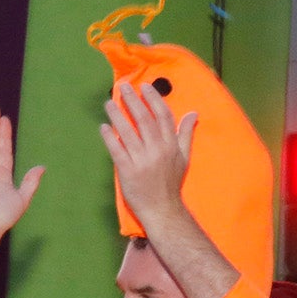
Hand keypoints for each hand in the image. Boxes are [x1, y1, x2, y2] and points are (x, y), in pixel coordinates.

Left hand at [99, 81, 196, 227]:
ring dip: (117, 115)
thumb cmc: (171, 184)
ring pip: (128, 132)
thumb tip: (193, 113)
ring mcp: (142, 161)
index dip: (153, 99)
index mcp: (170, 145)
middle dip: (132, 101)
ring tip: (109, 103)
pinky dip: (109, 137)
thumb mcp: (183, 158)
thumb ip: (185, 134)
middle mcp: (157, 150)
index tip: (144, 87)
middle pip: (144, 119)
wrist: (162, 209)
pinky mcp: (128, 171)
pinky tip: (103, 127)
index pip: (163, 115)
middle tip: (123, 87)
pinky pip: (117, 150)